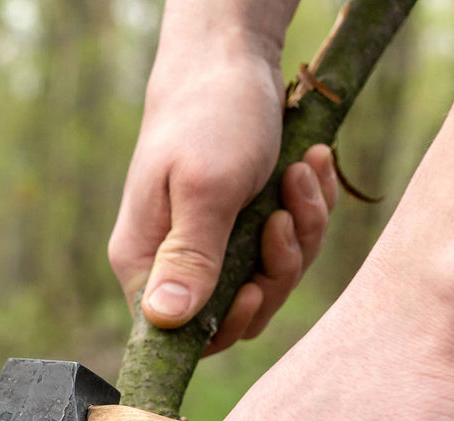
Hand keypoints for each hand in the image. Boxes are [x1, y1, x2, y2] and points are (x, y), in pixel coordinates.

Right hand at [108, 29, 336, 350]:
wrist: (233, 53)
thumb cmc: (210, 114)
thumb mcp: (206, 188)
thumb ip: (189, 258)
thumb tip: (163, 322)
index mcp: (146, 262)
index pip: (181, 335)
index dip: (226, 324)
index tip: (254, 287)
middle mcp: (175, 263)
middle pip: (237, 313)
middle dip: (276, 270)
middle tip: (283, 217)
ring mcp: (214, 245)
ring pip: (271, 280)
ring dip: (300, 232)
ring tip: (299, 175)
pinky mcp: (247, 226)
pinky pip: (288, 247)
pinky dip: (308, 211)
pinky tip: (308, 167)